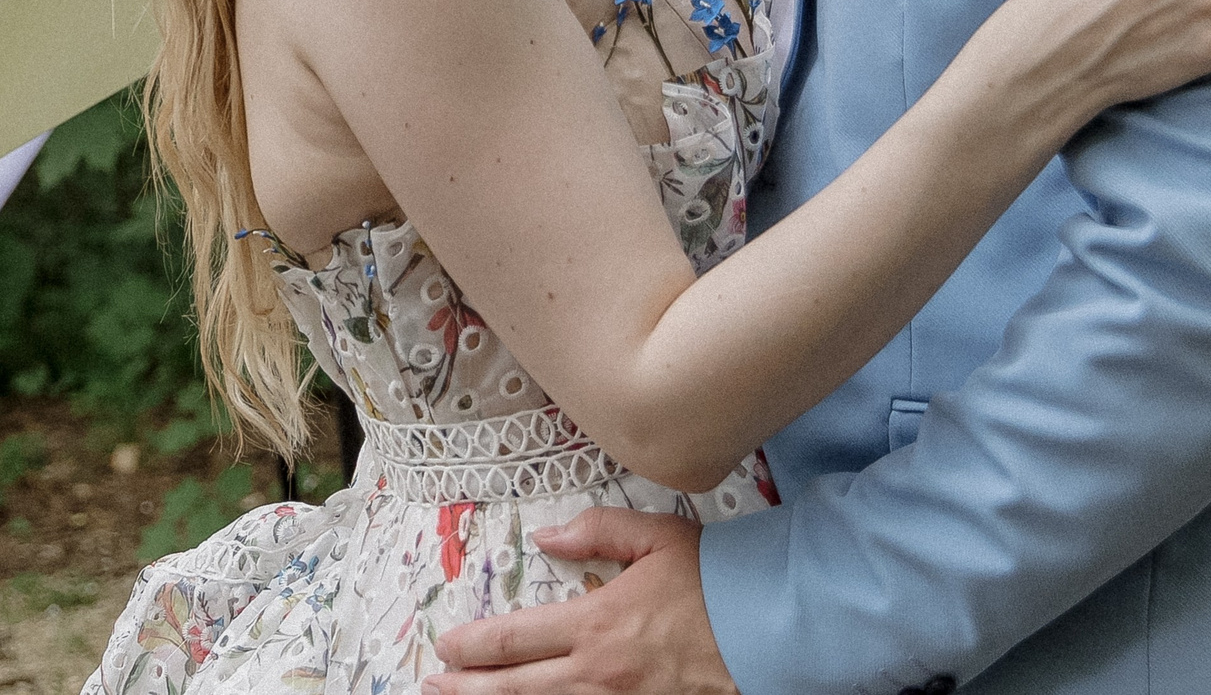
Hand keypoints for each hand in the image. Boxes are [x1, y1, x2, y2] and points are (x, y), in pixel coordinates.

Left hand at [428, 509, 736, 694]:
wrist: (774, 631)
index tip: (445, 647)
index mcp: (595, 623)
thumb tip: (547, 536)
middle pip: (515, 688)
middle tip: (436, 686)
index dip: (471, 646)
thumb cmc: (716, 582)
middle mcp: (599, 672)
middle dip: (469, 688)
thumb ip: (596, 531)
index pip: (513, 639)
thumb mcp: (655, 537)